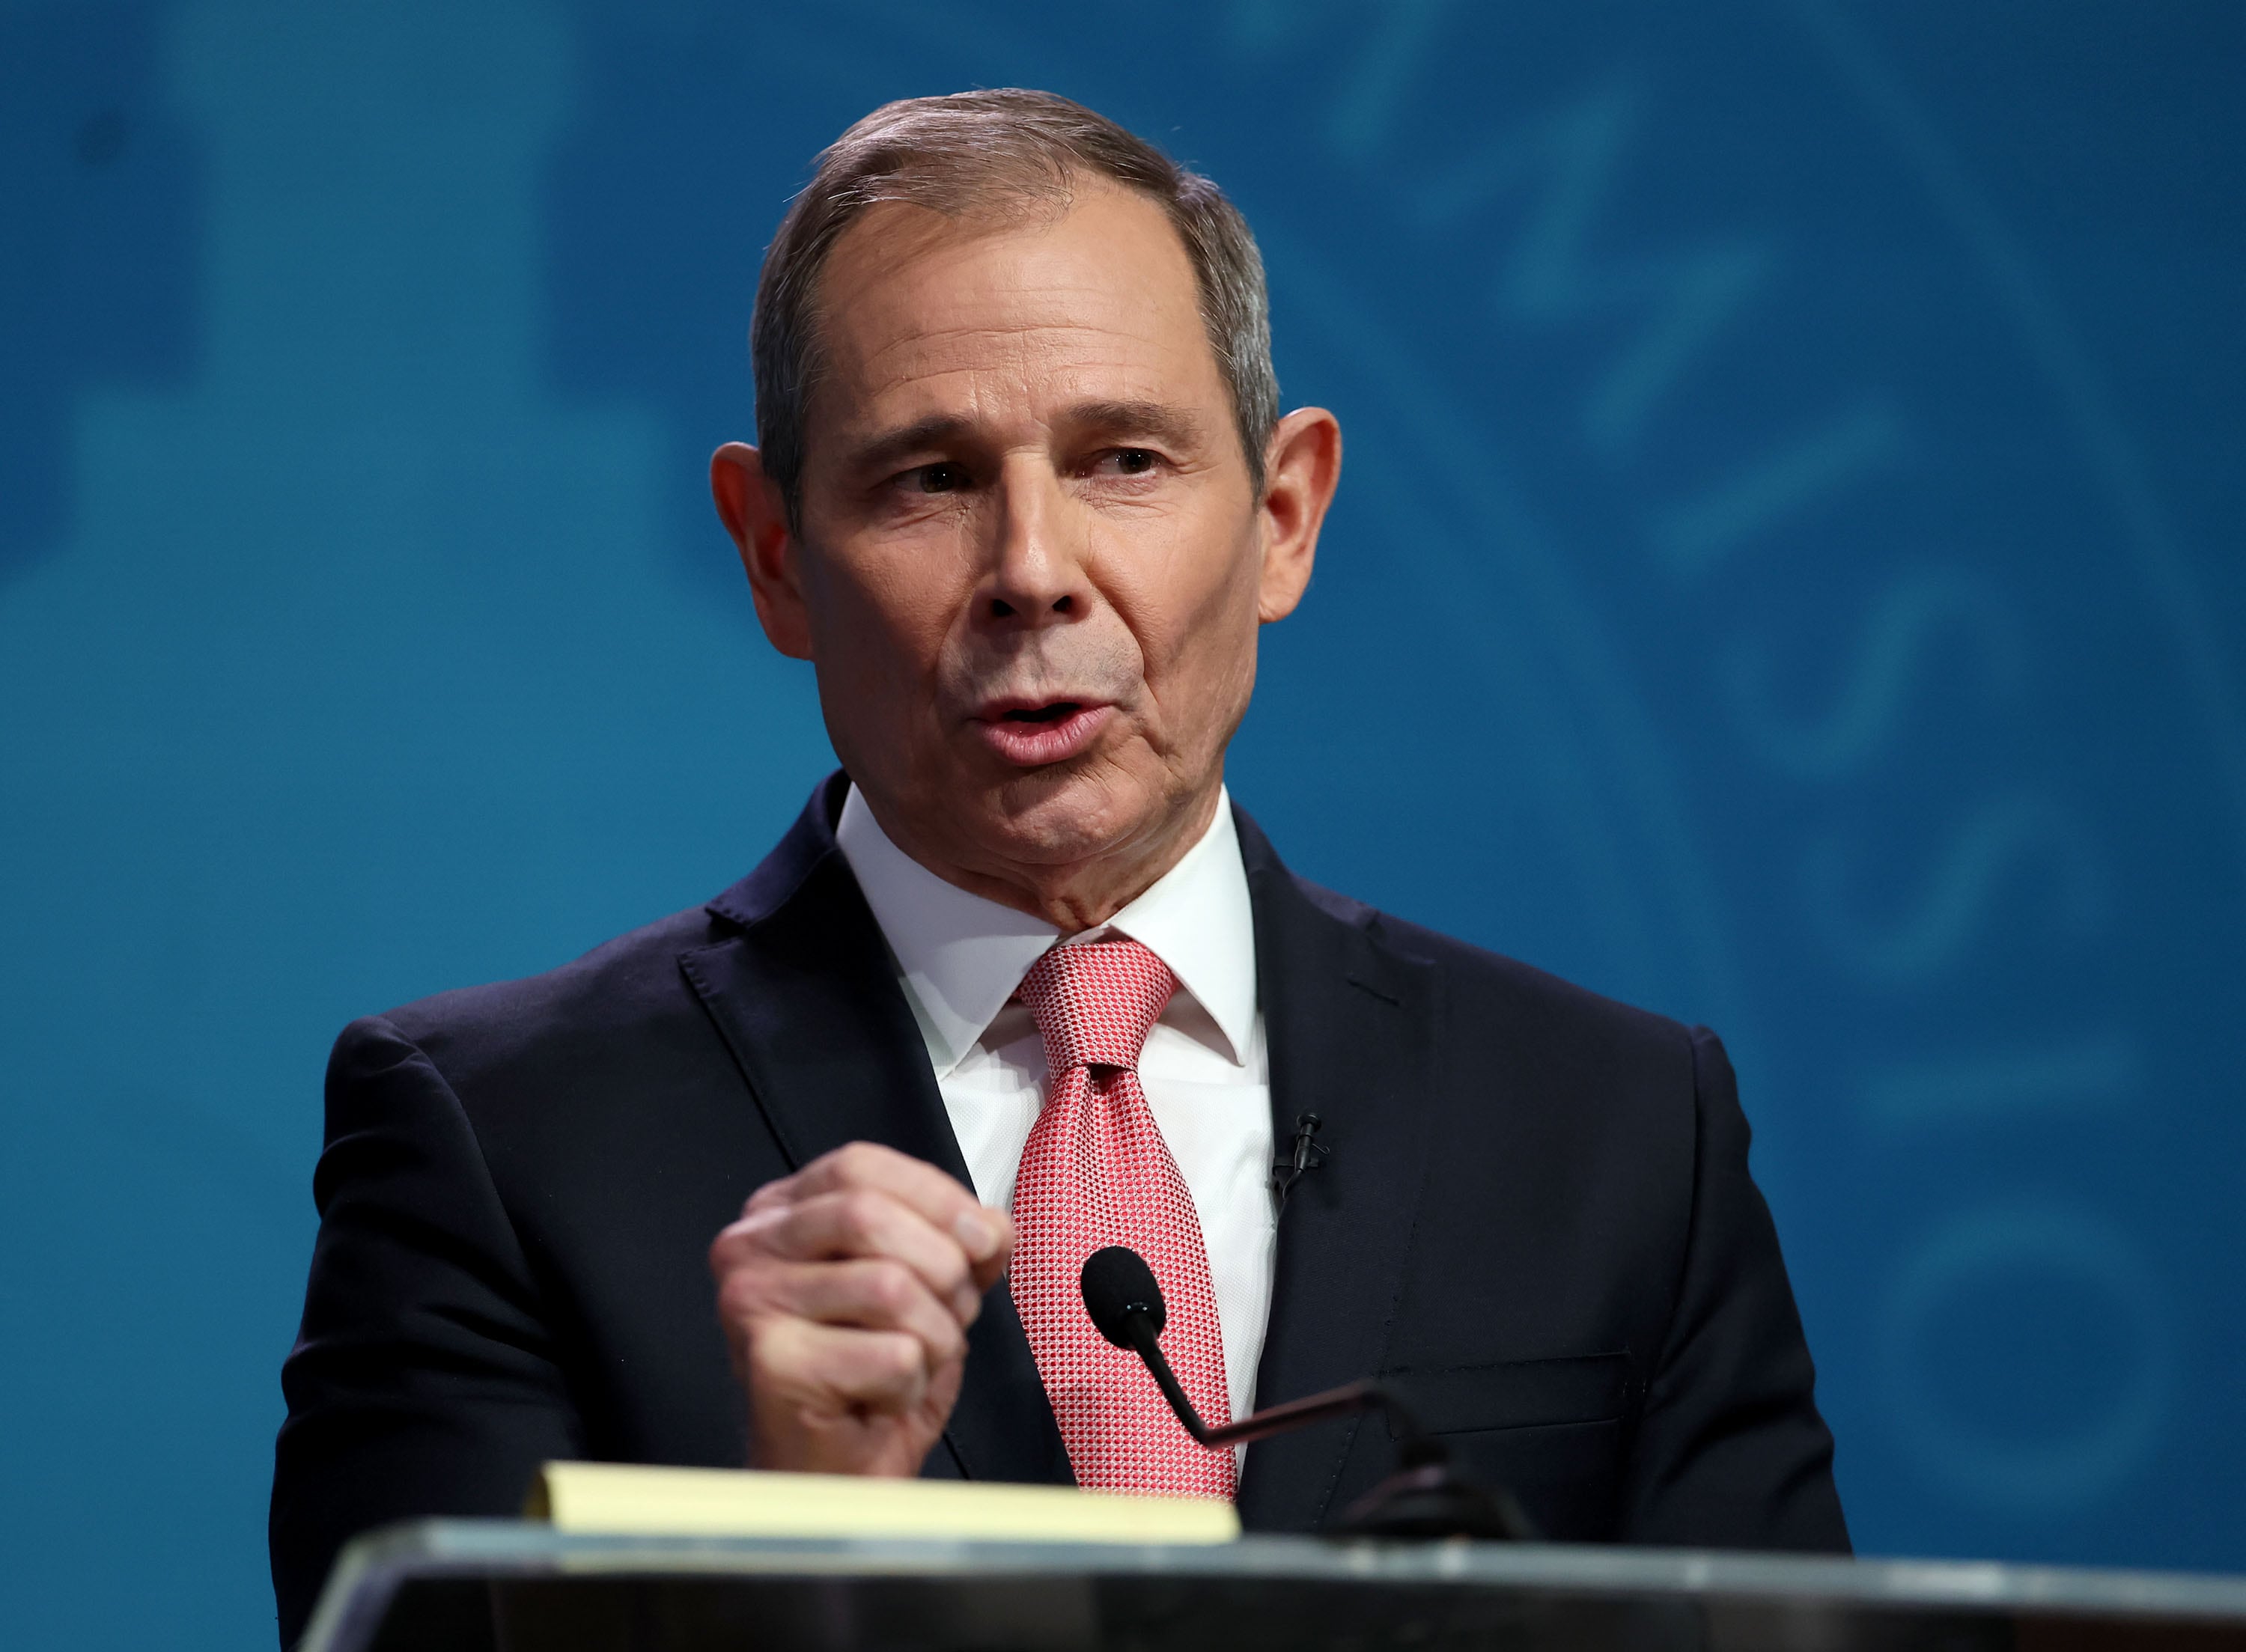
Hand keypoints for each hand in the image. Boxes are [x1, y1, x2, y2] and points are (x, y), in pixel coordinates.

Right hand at [708, 1141, 1013, 1475]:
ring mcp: (751, 1306)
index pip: (861, 1165)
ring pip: (889, 1287)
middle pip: (870, 1214)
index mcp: (780, 1213)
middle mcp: (749, 1248)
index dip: (937, 1195)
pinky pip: (892, 1354)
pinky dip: (914, 1384)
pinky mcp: (772, 1365)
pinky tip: (883, 1399)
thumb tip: (992, 1228)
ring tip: (914, 1364)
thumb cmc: (873, 1378)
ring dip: (935, 1335)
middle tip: (954, 1313)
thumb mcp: (928, 1287)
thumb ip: (958, 1241)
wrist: (837, 1476)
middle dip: (943, 1267)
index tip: (984, 1238)